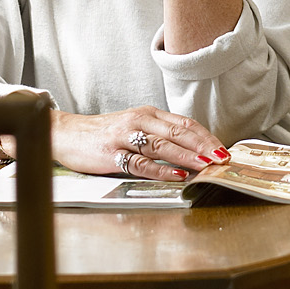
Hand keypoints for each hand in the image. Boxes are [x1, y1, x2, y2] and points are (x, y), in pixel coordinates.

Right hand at [49, 106, 228, 180]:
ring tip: (205, 166)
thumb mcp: (134, 126)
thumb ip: (159, 135)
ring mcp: (125, 137)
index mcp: (147, 114)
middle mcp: (139, 121)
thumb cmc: (103, 133)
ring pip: (162, 145)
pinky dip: (160, 169)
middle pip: (177, 132)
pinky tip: (176, 174)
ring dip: (186, 156)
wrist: (67, 134)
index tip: (222, 149)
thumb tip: (191, 150)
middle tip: (221, 158)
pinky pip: (140, 162)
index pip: (184, 123)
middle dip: (203, 146)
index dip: (205, 136)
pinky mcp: (112, 154)